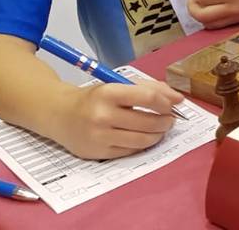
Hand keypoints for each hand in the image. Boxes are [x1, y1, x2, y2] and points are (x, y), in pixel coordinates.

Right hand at [54, 80, 182, 159]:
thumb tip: (179, 99)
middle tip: (170, 119)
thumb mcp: (118, 86)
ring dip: (158, 135)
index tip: (172, 105)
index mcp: (109, 93)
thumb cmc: (94, 98)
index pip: (148, 98)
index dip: (166, 103)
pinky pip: (131, 151)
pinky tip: (144, 137)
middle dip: (166, 121)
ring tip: (160, 129)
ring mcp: (100, 136)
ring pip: (143, 140)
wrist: (59, 114)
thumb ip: (150, 88)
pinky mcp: (99, 153)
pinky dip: (143, 144)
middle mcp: (103, 115)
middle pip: (149, 122)